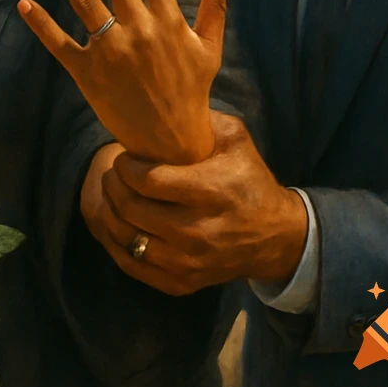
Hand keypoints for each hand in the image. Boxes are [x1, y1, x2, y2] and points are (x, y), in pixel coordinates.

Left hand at [17, 0, 245, 163]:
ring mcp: (111, 54)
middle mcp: (138, 32)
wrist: (171, 142)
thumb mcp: (209, 48)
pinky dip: (42, 24)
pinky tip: (25, 2)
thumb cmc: (191, 90)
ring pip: (84, 4)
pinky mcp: (88, 75)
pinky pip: (60, 45)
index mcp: (168, 22)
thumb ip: (216, 6)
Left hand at [94, 111, 307, 296]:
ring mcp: (188, 262)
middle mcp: (197, 231)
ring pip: (127, 239)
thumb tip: (163, 102)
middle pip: (132, 209)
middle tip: (113, 174)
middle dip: (113, 186)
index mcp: (210, 191)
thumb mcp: (236, 140)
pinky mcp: (182, 283)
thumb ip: (202, 119)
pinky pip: (133, 266)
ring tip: (113, 196)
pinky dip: (118, 244)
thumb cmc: (249, 180)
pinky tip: (119, 224)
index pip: (148, 181)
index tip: (123, 158)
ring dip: (111, 214)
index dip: (125, 167)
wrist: (276, 237)